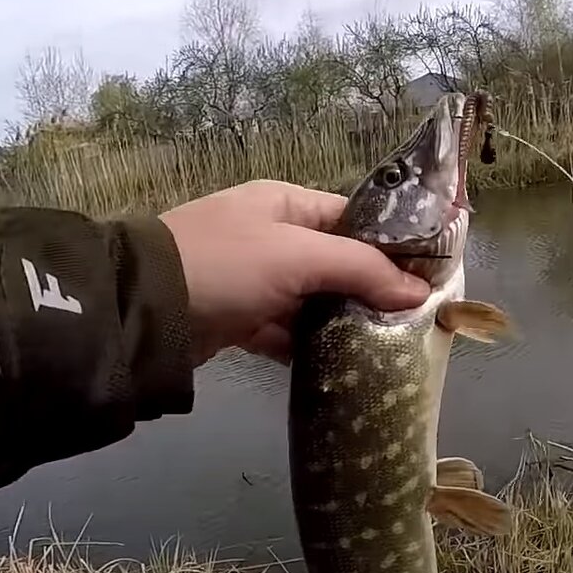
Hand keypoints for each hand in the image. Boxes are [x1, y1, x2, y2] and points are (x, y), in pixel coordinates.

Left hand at [158, 180, 429, 365]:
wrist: (141, 311)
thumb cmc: (226, 265)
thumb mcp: (299, 257)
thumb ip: (362, 270)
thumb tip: (420, 292)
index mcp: (285, 204)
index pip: (354, 220)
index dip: (393, 247)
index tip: (431, 278)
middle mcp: (271, 237)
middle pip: (338, 264)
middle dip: (372, 292)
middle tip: (415, 322)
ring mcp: (254, 280)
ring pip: (314, 302)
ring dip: (343, 324)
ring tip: (387, 349)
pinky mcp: (240, 320)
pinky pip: (287, 333)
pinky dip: (309, 349)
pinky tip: (341, 368)